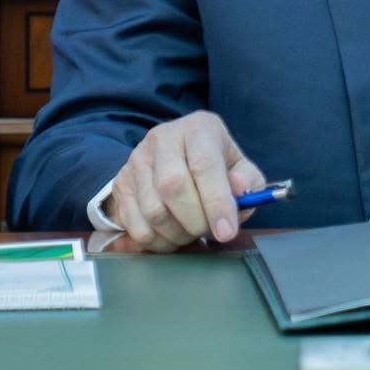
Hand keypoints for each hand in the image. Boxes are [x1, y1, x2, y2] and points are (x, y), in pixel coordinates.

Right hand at [104, 111, 265, 252]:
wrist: (175, 158)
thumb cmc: (215, 165)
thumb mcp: (240, 167)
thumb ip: (249, 181)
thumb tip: (240, 189)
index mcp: (198, 128)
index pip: (204, 164)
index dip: (216, 202)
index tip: (226, 231)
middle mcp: (163, 138)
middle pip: (173, 187)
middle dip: (195, 221)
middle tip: (208, 232)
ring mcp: (136, 160)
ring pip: (152, 210)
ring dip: (176, 234)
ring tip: (191, 231)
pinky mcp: (121, 183)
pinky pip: (135, 225)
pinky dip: (156, 241)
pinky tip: (171, 235)